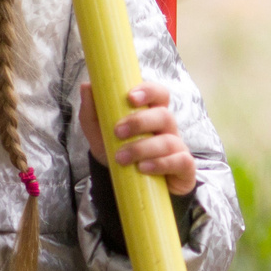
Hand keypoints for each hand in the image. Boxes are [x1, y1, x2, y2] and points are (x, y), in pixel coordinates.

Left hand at [81, 81, 198, 195]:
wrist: (125, 184)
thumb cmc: (116, 150)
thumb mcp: (98, 131)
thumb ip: (92, 110)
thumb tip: (87, 86)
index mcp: (149, 112)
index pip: (158, 94)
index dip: (149, 91)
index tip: (130, 97)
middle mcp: (166, 127)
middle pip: (164, 115)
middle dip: (140, 122)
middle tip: (117, 132)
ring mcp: (177, 147)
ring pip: (168, 141)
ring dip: (142, 148)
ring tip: (121, 158)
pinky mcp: (184, 167)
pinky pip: (181, 161)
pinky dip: (160, 164)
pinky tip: (143, 168)